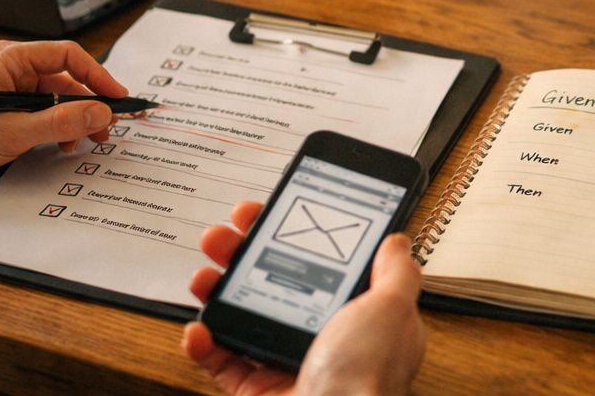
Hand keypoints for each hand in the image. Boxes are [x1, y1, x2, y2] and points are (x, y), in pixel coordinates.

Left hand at [0, 40, 128, 188]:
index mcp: (11, 59)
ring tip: (79, 143)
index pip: (68, 56)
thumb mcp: (12, 131)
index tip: (117, 98)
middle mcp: (10, 70)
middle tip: (104, 129)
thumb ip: (60, 122)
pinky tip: (56, 146)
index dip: (97, 75)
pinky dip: (53, 129)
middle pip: (64, 80)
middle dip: (86, 104)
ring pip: (53, 100)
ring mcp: (6, 91)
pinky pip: (38, 114)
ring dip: (70, 120)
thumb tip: (100, 113)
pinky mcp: (1, 112)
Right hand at [184, 203, 425, 395]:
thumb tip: (395, 241)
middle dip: (242, 254)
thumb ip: (396, 273)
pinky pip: (221, 362)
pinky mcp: (256, 390)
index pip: (322, 265)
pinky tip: (198, 327)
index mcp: (358, 318)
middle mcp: (322, 339)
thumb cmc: (366, 376)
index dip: (292, 237)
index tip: (268, 215)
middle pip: (273, 283)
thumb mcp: (393, 309)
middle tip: (223, 236)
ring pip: (242, 318)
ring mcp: (286, 363)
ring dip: (216, 290)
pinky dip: (204, 344)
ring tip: (204, 274)